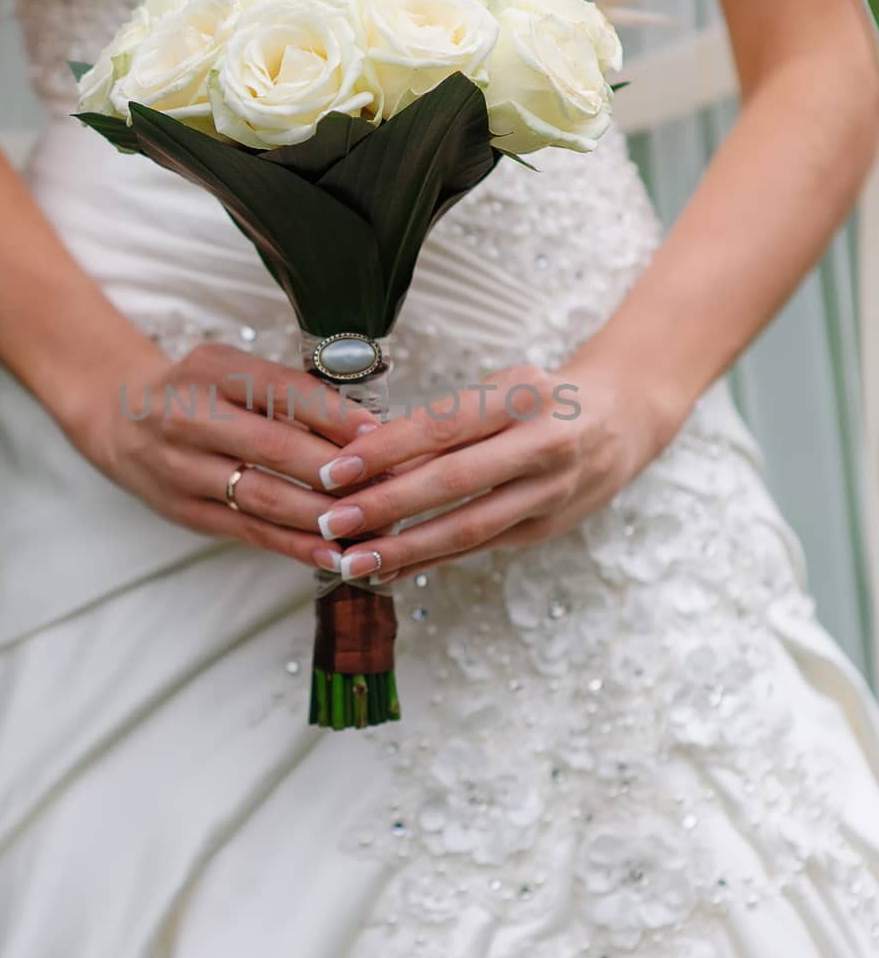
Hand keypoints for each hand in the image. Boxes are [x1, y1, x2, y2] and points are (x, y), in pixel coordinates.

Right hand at [61, 334, 375, 566]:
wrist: (119, 419)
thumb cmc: (196, 392)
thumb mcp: (231, 370)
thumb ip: (287, 393)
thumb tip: (364, 428)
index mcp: (210, 370)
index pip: (281, 390)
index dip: (333, 414)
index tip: (377, 434)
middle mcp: (189, 417)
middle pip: (275, 448)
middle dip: (337, 470)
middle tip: (386, 484)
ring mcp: (182, 468)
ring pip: (265, 496)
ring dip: (323, 514)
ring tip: (371, 524)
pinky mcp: (186, 511)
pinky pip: (250, 531)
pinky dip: (295, 545)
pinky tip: (333, 553)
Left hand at [310, 355, 679, 581]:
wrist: (624, 419)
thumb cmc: (541, 398)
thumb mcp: (501, 388)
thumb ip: (444, 421)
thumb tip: (365, 455)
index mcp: (524, 395)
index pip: (445, 424)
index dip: (387, 450)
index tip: (335, 469)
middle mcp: (544, 444)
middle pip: (455, 480)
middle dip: (387, 505)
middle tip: (333, 521)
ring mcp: (551, 492)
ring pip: (470, 526)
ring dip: (406, 548)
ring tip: (353, 560)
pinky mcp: (548, 527)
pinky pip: (481, 547)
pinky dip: (434, 559)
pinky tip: (391, 569)